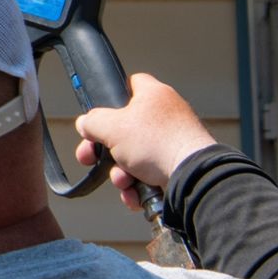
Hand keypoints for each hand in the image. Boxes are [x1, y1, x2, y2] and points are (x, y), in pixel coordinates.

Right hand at [74, 73, 215, 209]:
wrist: (192, 177)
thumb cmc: (156, 143)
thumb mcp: (110, 126)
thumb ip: (91, 122)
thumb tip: (85, 124)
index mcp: (154, 95)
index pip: (130, 83)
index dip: (111, 97)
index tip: (99, 114)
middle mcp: (166, 116)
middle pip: (124, 129)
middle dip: (105, 150)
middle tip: (90, 157)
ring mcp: (173, 142)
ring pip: (134, 156)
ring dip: (121, 173)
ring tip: (124, 181)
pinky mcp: (178, 165)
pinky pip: (149, 174)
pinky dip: (138, 186)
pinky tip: (135, 194)